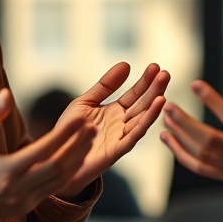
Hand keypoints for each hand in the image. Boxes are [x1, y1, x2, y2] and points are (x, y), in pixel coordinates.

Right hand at [0, 88, 95, 221]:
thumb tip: (7, 93)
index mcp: (4, 172)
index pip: (42, 151)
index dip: (64, 135)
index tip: (80, 118)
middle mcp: (17, 190)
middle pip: (58, 168)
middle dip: (77, 147)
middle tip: (93, 127)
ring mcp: (23, 202)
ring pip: (59, 181)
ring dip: (77, 159)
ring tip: (90, 139)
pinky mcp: (26, 208)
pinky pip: (53, 189)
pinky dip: (67, 172)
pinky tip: (77, 156)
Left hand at [55, 62, 169, 197]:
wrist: (57, 158)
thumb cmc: (71, 131)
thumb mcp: (86, 101)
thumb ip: (105, 85)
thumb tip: (126, 63)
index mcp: (115, 111)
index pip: (135, 94)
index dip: (145, 81)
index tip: (155, 66)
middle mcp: (122, 123)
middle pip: (142, 105)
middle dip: (154, 90)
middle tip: (165, 74)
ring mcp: (120, 137)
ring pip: (142, 120)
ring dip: (153, 108)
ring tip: (163, 93)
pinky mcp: (116, 151)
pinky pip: (133, 137)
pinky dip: (144, 124)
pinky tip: (154, 111)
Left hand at [160, 77, 222, 218]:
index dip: (213, 101)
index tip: (196, 85)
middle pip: (208, 141)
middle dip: (185, 123)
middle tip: (168, 104)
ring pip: (201, 157)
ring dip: (180, 137)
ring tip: (165, 119)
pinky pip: (202, 169)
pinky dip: (183, 156)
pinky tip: (170, 141)